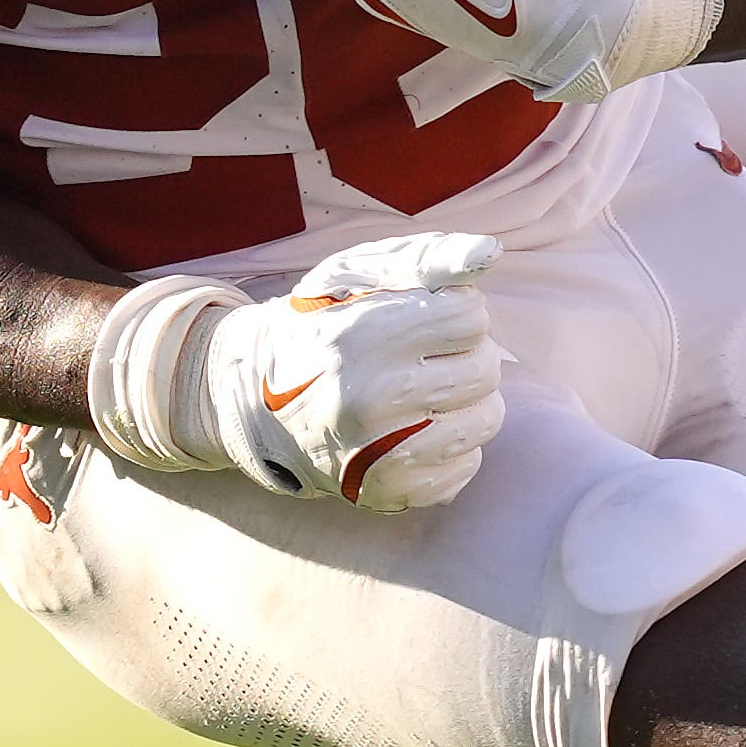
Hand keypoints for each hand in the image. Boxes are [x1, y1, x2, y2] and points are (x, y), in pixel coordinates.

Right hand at [98, 232, 502, 506]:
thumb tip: (488, 253)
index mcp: (360, 337)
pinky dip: (450, 448)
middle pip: (484, 368)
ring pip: (486, 418)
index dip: (451, 311)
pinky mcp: (391, 493)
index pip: (469, 316)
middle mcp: (368, 400)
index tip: (420, 318)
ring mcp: (379, 454)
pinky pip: (469, 466)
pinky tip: (412, 432)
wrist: (257, 404)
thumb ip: (428, 257)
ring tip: (420, 394)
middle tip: (419, 358)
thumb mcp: (360, 275)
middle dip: (462, 355)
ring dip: (463, 402)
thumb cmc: (322, 327)